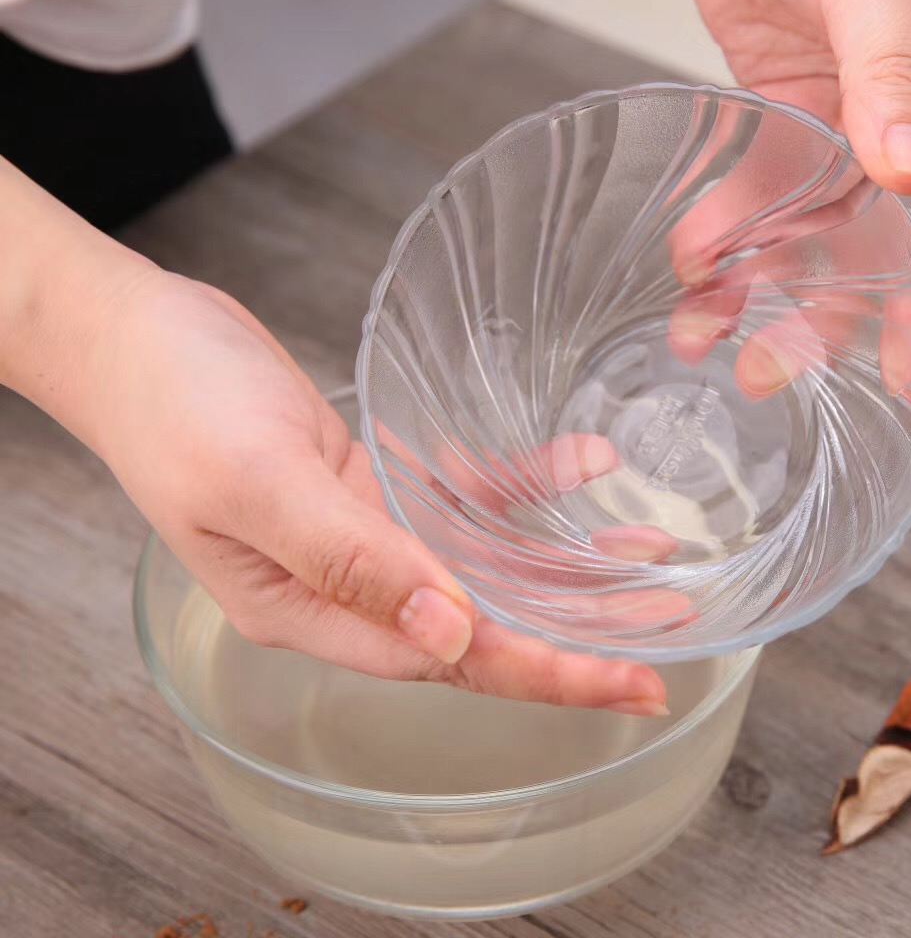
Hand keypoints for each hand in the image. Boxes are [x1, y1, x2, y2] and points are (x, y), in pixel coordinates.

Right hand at [0, 158, 668, 716]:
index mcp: (314, 612)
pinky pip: (465, 497)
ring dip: (567, 566)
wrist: (134, 331)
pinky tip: (585, 466)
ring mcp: (367, 535)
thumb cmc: (175, 403)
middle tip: (672, 633)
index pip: (454, 662)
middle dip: (579, 632)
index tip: (632, 683)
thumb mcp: (260, 483)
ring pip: (486, 566)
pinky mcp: (378, 483)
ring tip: (654, 561)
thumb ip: (353, 561)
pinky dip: (525, 486)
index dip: (548, 672)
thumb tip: (452, 635)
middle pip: (485, 625)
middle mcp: (350, 586)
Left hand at [680, 0, 910, 397]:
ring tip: (703, 334)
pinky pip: (766, 186)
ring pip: (815, 222)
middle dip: (824, 305)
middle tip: (768, 368)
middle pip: (877, 232)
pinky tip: (695, 267)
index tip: (904, 369)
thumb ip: (891, 74)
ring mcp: (849, 114)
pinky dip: (731, 227)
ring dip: (762, 279)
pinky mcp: (790, 107)